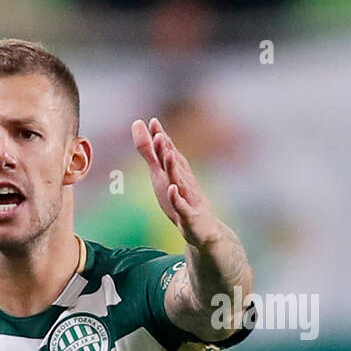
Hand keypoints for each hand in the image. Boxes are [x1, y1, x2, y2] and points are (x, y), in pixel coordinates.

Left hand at [131, 117, 220, 246]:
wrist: (204, 230)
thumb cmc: (181, 201)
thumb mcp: (163, 177)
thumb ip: (152, 156)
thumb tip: (146, 133)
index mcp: (177, 173)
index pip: (168, 152)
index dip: (160, 137)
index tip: (152, 121)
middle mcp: (183, 181)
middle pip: (174, 163)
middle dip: (165, 148)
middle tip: (157, 132)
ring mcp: (187, 198)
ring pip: (179, 181)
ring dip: (173, 168)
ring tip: (166, 154)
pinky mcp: (188, 215)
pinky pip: (182, 206)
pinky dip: (176, 198)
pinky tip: (172, 189)